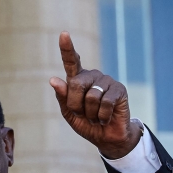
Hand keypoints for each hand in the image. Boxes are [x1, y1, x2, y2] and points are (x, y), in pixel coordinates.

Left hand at [49, 31, 140, 159]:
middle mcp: (92, 76)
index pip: (71, 61)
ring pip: (91, 97)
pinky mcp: (119, 89)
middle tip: (84, 114)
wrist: (107, 138)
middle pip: (76, 85)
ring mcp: (106, 81)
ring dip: (91, 114)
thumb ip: (62, 97)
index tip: (64, 34)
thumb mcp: (70, 113)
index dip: (67, 48)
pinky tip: (106, 117)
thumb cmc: (87, 123)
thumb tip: (53, 79)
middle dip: (76, 106)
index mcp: (78, 80)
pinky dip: (102, 116)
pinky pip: (105, 102)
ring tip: (96, 116)